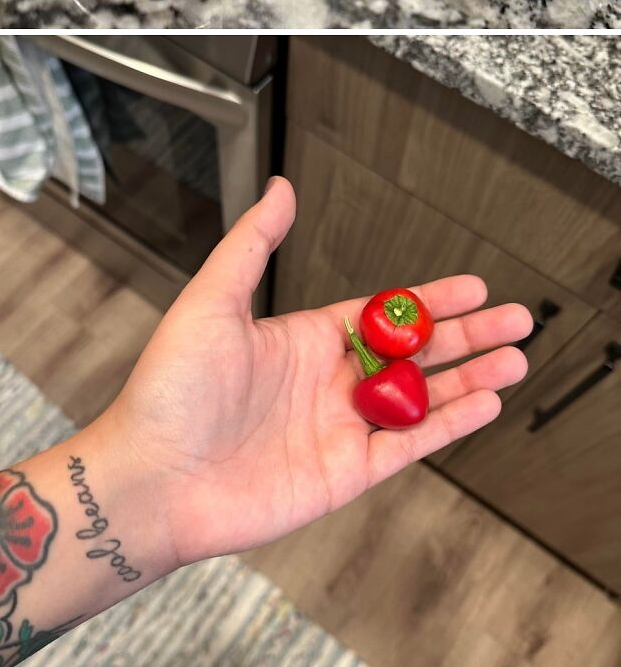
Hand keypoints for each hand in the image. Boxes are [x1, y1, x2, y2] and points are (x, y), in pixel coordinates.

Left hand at [108, 178, 531, 567]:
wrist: (150, 478)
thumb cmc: (168, 389)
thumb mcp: (212, 300)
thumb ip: (254, 244)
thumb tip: (282, 187)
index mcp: (304, 339)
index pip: (384, 314)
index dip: (430, 301)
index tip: (473, 286)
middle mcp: (329, 382)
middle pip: (416, 354)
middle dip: (467, 336)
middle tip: (516, 320)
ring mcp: (340, 429)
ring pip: (423, 400)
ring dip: (470, 380)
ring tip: (516, 360)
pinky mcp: (344, 474)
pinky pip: (409, 446)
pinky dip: (449, 427)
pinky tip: (483, 405)